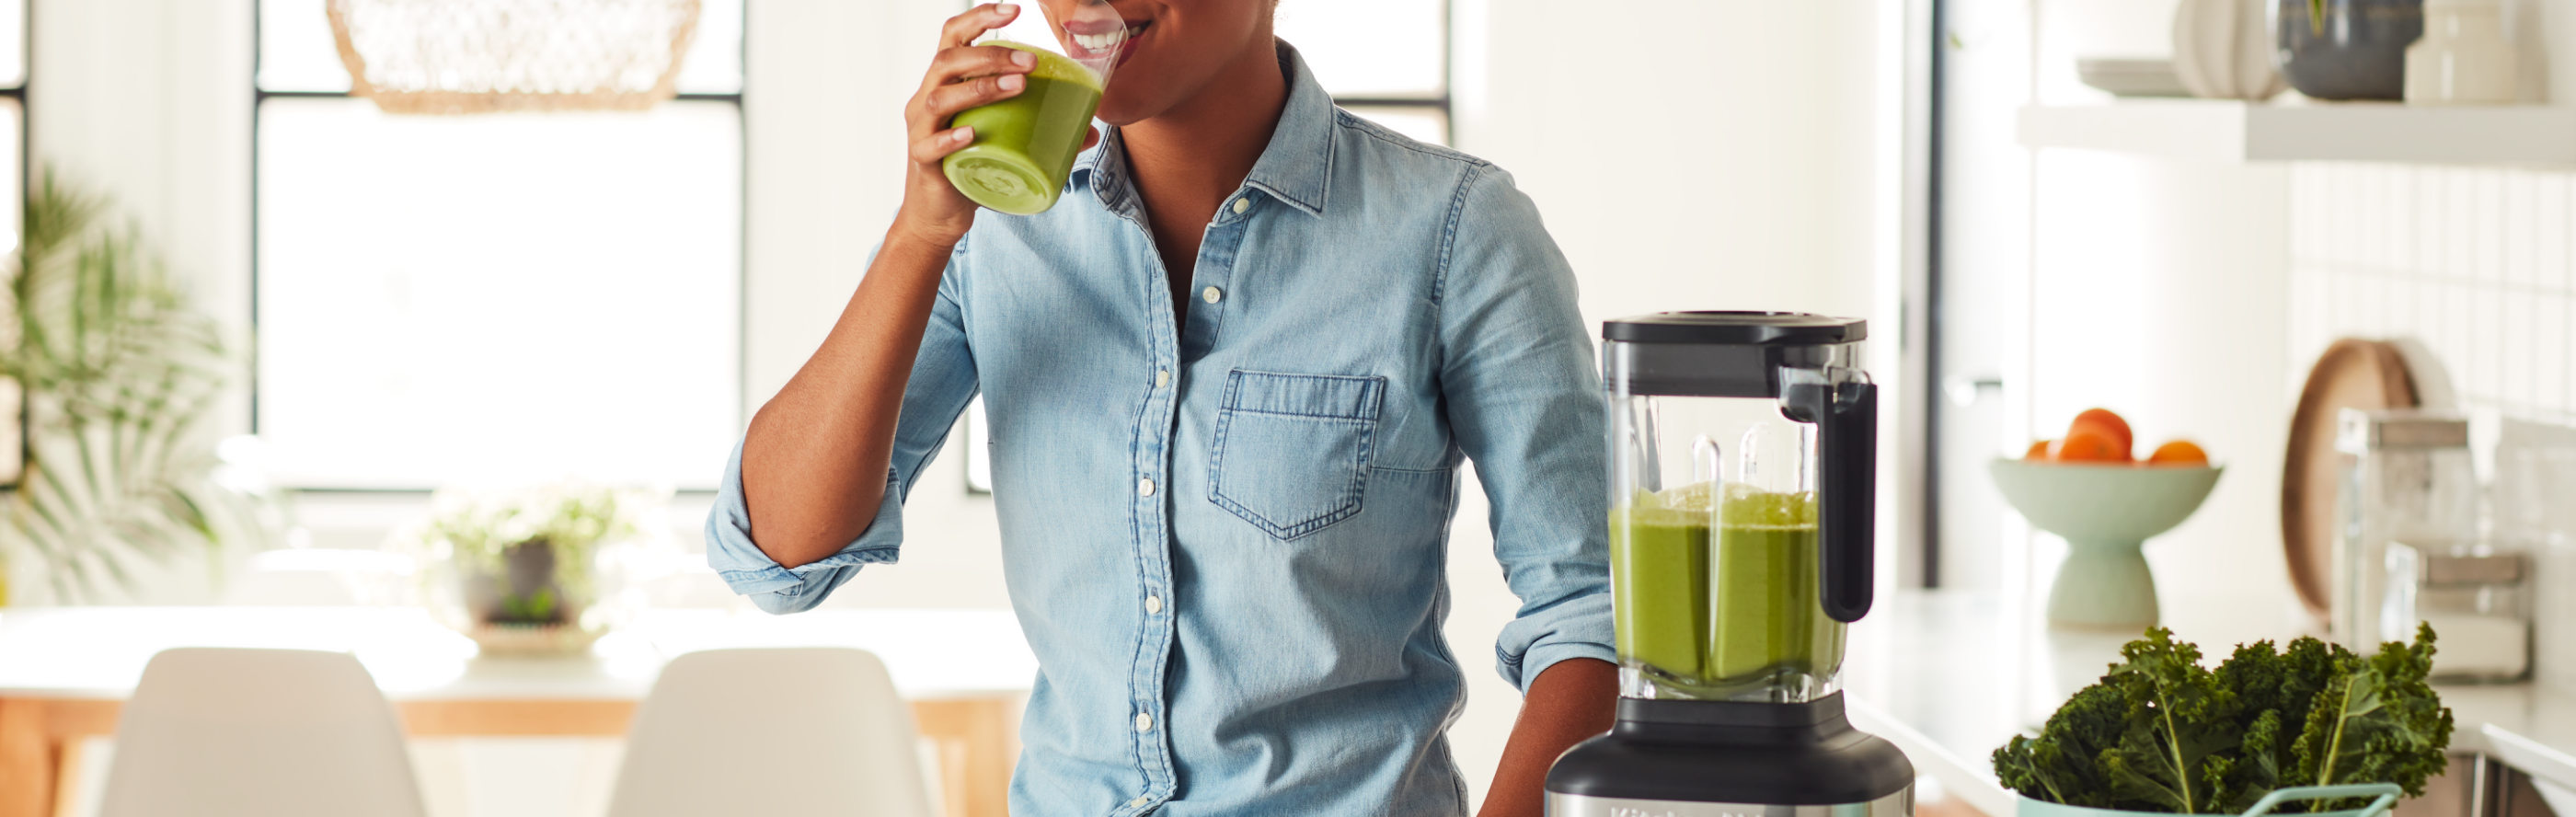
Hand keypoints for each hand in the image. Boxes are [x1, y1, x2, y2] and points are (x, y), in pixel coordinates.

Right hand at [893, 3, 1099, 245]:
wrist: (939, 215)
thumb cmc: (971, 167)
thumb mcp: (1004, 141)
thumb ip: (1041, 130)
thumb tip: (1091, 129)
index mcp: (944, 83)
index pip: (953, 36)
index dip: (979, 18)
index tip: (1014, 10)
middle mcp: (926, 98)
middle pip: (948, 61)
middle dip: (991, 55)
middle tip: (1031, 62)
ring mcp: (920, 129)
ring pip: (940, 97)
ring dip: (980, 88)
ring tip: (1017, 86)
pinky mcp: (922, 161)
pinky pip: (930, 144)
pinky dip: (951, 137)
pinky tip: (972, 135)